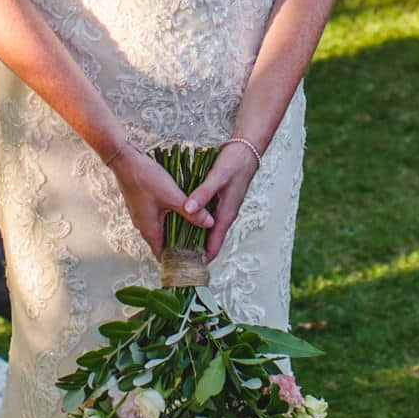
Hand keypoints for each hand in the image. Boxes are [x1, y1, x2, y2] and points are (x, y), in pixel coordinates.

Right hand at [112, 146, 210, 256]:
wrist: (125, 160)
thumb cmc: (147, 179)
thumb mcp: (173, 196)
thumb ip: (191, 212)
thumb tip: (210, 224)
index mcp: (149, 230)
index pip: (162, 255)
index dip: (177, 258)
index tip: (192, 257)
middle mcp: (142, 226)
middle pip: (162, 242)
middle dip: (178, 244)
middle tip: (197, 242)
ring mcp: (140, 214)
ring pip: (159, 228)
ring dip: (173, 229)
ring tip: (192, 226)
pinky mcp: (140, 204)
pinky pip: (155, 217)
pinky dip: (167, 218)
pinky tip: (179, 209)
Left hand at [184, 142, 259, 260]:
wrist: (246, 148)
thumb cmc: (234, 163)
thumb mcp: (217, 178)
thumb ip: (202, 194)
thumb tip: (187, 210)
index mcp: (226, 215)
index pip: (214, 245)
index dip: (201, 258)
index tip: (186, 269)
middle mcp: (224, 214)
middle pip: (208, 240)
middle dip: (193, 250)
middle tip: (173, 258)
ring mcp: (220, 207)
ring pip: (205, 228)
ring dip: (192, 235)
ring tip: (172, 242)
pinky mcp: (216, 198)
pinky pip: (203, 215)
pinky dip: (193, 220)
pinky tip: (178, 219)